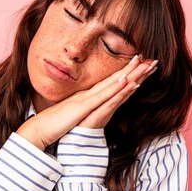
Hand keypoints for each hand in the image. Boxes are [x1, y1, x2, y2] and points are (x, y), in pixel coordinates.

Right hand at [16, 55, 157, 149]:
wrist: (38, 130)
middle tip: (153, 60)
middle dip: (135, 71)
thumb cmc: (53, 125)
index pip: (112, 84)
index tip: (142, 67)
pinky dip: (116, 88)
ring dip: (130, 74)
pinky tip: (127, 81)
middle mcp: (90, 95)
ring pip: (114, 85)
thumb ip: (82, 113)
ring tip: (145, 63)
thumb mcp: (73, 118)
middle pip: (117, 81)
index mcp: (89, 98)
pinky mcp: (83, 107)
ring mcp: (87, 100)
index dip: (128, 75)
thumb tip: (89, 112)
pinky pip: (103, 97)